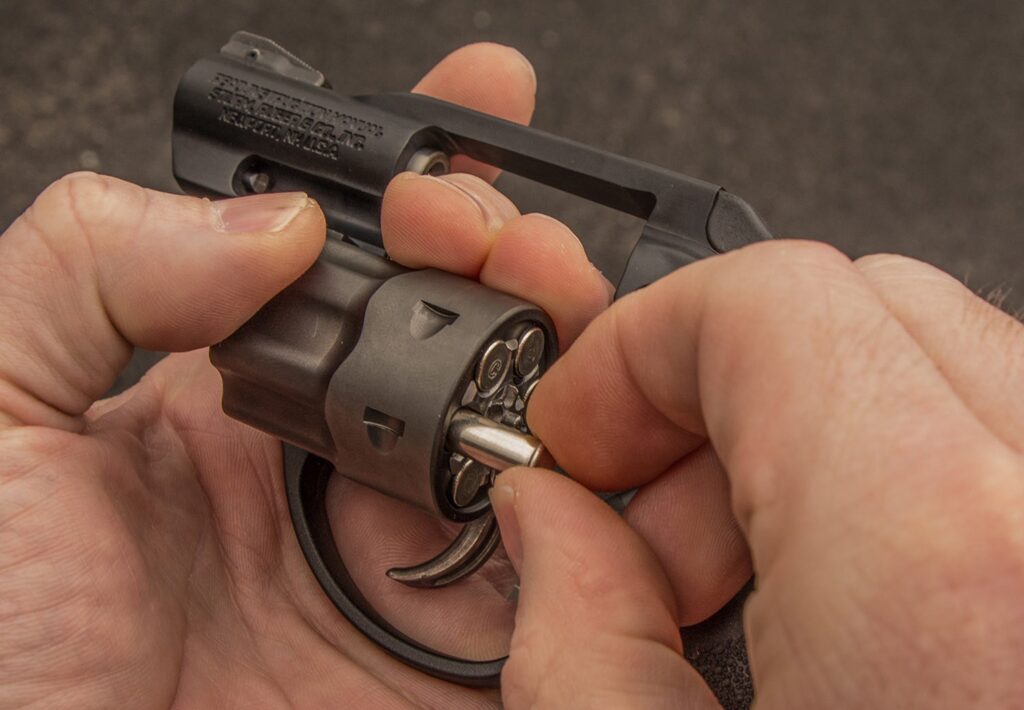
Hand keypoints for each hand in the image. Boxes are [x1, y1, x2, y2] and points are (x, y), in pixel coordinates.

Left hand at [0, 44, 610, 707]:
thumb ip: (91, 270)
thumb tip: (269, 215)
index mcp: (239, 391)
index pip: (353, 252)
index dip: (425, 175)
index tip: (483, 101)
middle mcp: (339, 461)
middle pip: (471, 327)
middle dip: (518, 250)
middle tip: (507, 237)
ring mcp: (408, 554)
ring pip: (539, 429)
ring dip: (577, 354)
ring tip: (558, 315)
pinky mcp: (461, 653)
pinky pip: (569, 568)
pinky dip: (603, 506)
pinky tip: (589, 453)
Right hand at [496, 241, 1023, 706]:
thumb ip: (579, 649)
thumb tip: (553, 526)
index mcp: (940, 566)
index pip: (773, 301)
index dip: (640, 342)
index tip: (587, 423)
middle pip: (873, 306)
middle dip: (724, 389)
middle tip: (654, 515)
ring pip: (955, 368)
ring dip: (821, 438)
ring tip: (750, 579)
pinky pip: (1009, 446)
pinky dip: (910, 488)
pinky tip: (852, 606)